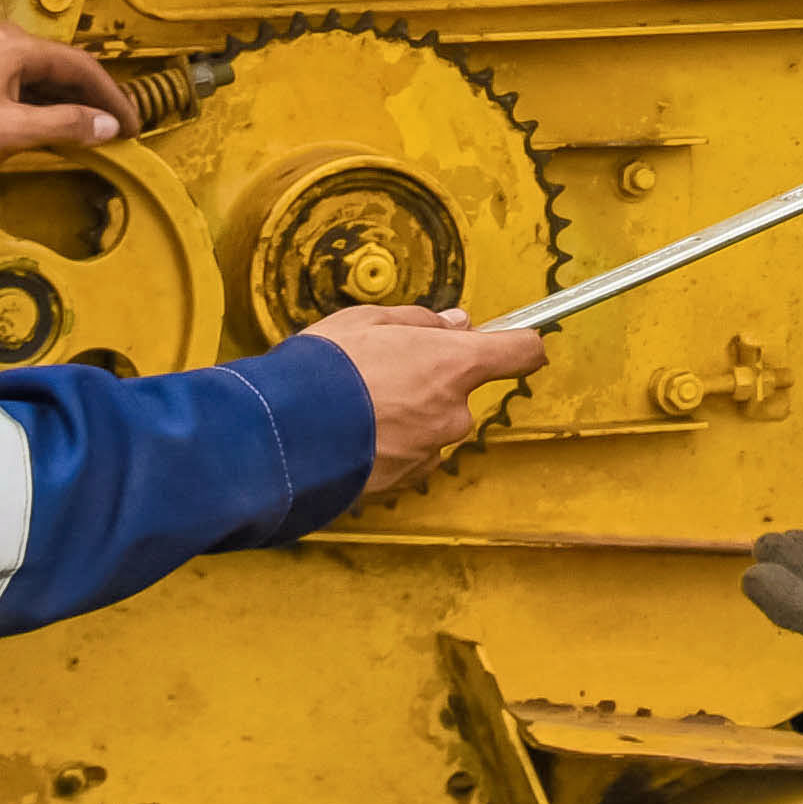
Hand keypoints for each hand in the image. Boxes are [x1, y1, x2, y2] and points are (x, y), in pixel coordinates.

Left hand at [0, 24, 130, 167]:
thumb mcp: (12, 129)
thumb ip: (65, 126)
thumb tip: (108, 126)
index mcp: (16, 45)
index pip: (80, 66)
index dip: (111, 97)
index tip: (132, 126)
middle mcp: (1, 38)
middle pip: (59, 67)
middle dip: (90, 98)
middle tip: (113, 128)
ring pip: (35, 74)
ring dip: (62, 101)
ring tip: (83, 130)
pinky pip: (14, 79)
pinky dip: (36, 100)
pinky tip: (43, 122)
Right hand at [304, 304, 542, 475]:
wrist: (283, 433)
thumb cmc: (326, 368)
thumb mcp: (368, 320)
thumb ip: (421, 322)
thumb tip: (457, 324)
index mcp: (454, 365)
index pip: (519, 353)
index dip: (520, 344)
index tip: (516, 342)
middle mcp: (453, 413)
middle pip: (459, 393)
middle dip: (430, 383)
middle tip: (381, 371)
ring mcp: (429, 452)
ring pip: (430, 428)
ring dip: (405, 418)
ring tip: (355, 407)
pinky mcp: (402, 483)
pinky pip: (406, 457)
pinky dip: (387, 447)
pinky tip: (351, 435)